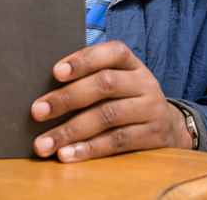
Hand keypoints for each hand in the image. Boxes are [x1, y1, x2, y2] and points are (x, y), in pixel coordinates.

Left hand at [30, 40, 192, 162]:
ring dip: (71, 130)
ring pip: (108, 115)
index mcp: (132, 64)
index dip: (84, 60)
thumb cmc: (127, 100)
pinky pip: (117, 142)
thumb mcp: (118, 82)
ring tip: (44, 143)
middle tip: (37, 111)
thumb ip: (90, 80)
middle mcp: (145, 83)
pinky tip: (67, 155)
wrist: (169, 127)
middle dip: (67, 98)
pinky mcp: (153, 136)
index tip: (55, 72)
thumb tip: (44, 90)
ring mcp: (152, 109)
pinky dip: (89, 149)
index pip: (112, 52)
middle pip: (106, 84)